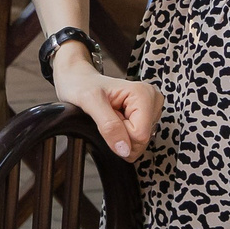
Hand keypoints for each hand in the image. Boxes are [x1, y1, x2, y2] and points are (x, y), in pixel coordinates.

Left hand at [48, 43, 160, 159]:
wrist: (77, 79)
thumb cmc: (82, 84)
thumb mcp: (89, 102)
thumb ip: (108, 125)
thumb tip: (124, 149)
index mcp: (144, 94)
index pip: (140, 135)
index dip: (119, 134)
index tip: (107, 116)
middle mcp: (152, 100)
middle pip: (141, 139)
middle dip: (121, 134)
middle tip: (108, 115)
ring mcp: (150, 110)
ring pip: (139, 141)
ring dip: (121, 133)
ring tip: (111, 114)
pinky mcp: (145, 117)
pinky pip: (135, 138)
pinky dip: (122, 132)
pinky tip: (116, 118)